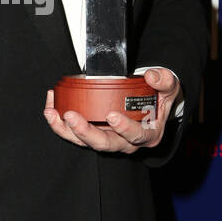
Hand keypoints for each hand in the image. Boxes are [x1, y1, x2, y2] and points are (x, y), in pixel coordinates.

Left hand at [43, 67, 180, 153]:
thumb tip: (152, 76)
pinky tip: (51, 109)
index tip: (112, 116)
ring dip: (66, 130)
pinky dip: (60, 123)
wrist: (152, 102)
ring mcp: (108, 139)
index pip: (136, 135)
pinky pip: (74, 133)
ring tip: (52, 114)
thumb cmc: (160, 98)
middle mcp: (126, 142)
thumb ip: (165, 80)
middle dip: (85, 131)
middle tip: (71, 116)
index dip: (124, 128)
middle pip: (104, 143)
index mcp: (147, 134)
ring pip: (84, 142)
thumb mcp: (170, 87)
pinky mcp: (93, 133)